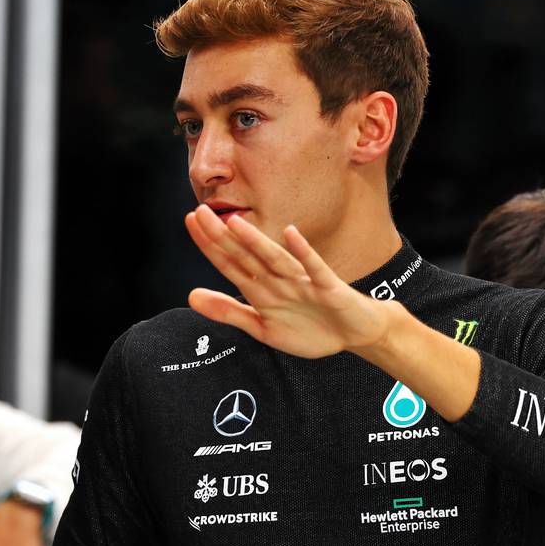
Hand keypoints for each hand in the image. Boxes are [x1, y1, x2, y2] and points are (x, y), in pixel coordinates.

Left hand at [184, 205, 395, 357]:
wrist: (354, 334)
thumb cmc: (309, 328)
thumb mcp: (261, 327)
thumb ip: (228, 312)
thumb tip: (191, 297)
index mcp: (260, 289)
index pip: (229, 263)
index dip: (209, 245)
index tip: (190, 222)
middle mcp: (278, 280)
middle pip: (246, 255)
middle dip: (222, 237)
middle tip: (198, 211)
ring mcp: (303, 281)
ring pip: (274, 258)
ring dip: (255, 241)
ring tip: (233, 223)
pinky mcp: (328, 287)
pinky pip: (315, 268)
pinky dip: (304, 252)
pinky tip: (292, 234)